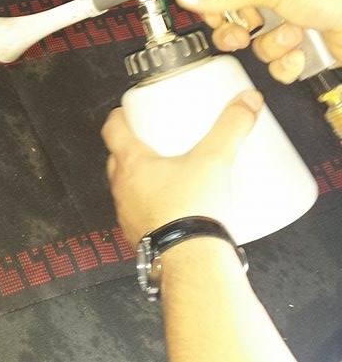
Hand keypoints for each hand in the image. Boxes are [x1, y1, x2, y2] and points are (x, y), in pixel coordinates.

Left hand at [101, 91, 262, 247]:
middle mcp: (122, 188)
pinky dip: (151, 206)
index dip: (119, 116)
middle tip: (154, 140)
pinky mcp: (139, 236)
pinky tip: (172, 207)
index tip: (130, 111)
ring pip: (126, 188)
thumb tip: (248, 100)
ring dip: (140, 178)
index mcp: (131, 163)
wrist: (190, 261)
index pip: (113, 130)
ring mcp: (127, 214)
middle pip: (117, 158)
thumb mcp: (215, 160)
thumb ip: (232, 127)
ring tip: (167, 173)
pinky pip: (139, 214)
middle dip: (133, 147)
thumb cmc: (192, 209)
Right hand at [175, 0, 341, 83]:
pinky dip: (290, 63)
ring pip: (257, 50)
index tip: (218, 16)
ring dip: (274, 46)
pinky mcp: (304, 51)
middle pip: (234, 27)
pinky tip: (303, 49)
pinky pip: (279, 68)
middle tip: (247, 29)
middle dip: (239, 34)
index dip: (215, 11)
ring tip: (294, 32)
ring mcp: (289, 27)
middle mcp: (274, 2)